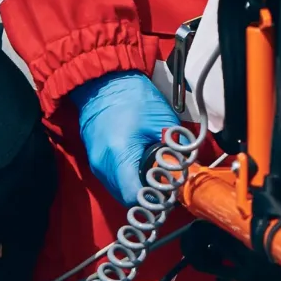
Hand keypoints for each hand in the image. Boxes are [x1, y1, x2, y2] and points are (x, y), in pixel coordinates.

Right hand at [70, 70, 180, 206]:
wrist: (105, 80)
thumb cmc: (134, 96)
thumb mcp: (162, 120)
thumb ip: (174, 148)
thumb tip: (186, 170)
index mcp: (119, 155)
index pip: (134, 196)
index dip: (153, 200)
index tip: (168, 195)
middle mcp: (103, 166)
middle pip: (126, 197)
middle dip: (147, 195)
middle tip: (166, 186)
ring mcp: (96, 164)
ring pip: (119, 191)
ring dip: (136, 188)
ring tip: (155, 175)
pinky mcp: (95, 160)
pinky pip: (113, 180)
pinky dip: (128, 179)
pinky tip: (141, 166)